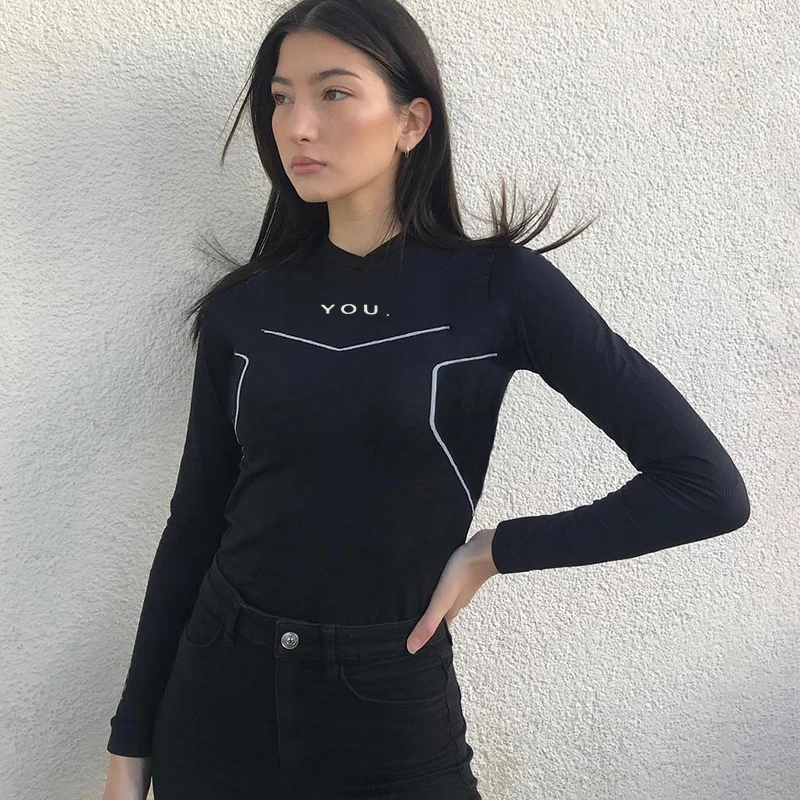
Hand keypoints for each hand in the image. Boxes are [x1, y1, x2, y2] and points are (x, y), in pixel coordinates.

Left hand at [406, 527, 498, 653]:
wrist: (485, 549)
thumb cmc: (463, 572)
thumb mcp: (441, 601)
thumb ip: (428, 622)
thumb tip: (412, 648)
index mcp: (451, 611)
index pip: (438, 630)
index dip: (426, 636)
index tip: (412, 640)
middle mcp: (456, 601)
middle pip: (440, 614)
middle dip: (427, 617)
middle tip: (410, 620)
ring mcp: (459, 585)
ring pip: (443, 598)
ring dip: (432, 600)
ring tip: (416, 599)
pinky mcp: (459, 570)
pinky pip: (447, 581)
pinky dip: (437, 584)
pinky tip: (430, 578)